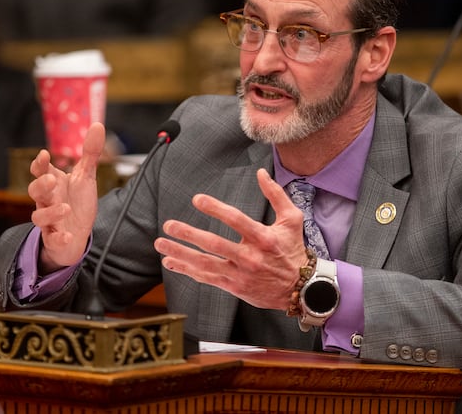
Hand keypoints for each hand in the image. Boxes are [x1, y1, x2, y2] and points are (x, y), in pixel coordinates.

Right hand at [28, 122, 104, 272]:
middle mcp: (47, 200)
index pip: (40, 171)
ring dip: (50, 212)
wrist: (78, 235)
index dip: (39, 163)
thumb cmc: (78, 202)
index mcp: (53, 184)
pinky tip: (68, 235)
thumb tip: (97, 124)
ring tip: (65, 208)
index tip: (44, 154)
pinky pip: (52, 239)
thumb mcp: (86, 177)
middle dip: (40, 185)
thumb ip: (90, 153)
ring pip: (38, 216)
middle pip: (34, 191)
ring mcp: (49, 220)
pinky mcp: (54, 238)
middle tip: (51, 179)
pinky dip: (58, 238)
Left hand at [154, 168, 308, 309]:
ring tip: (161, 244)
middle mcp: (250, 256)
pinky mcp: (234, 286)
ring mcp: (241, 273)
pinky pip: (207, 278)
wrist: (300, 288)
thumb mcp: (292, 219)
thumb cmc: (293, 249)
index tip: (197, 199)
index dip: (215, 208)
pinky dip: (187, 270)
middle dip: (188, 234)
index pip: (236, 220)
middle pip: (214, 244)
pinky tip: (171, 262)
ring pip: (205, 263)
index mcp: (264, 238)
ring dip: (181, 254)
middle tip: (169, 225)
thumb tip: (261, 172)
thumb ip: (276, 194)